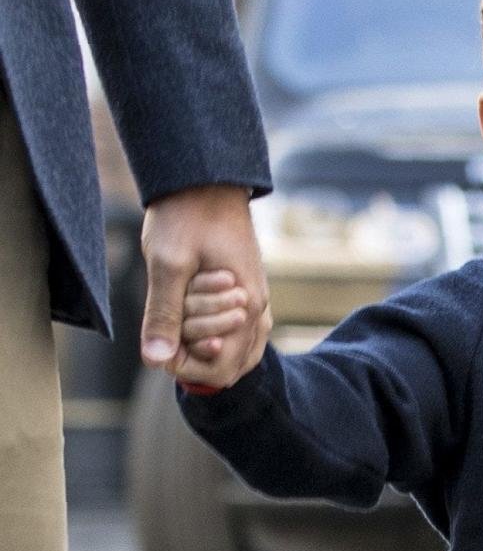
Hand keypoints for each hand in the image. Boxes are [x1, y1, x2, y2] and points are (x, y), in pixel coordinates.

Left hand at [140, 184, 268, 386]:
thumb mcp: (167, 265)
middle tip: (174, 318)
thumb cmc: (186, 218)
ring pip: (241, 350)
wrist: (206, 181)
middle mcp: (258, 307)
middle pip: (234, 365)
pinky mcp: (249, 290)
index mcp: (246, 305)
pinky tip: (194, 316)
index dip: (186, 365)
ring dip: (207, 342)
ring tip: (181, 318)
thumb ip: (163, 315)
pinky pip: (241, 331)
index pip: (223, 368)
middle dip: (196, 353)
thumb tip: (156, 360)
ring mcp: (257, 299)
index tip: (162, 340)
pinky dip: (216, 331)